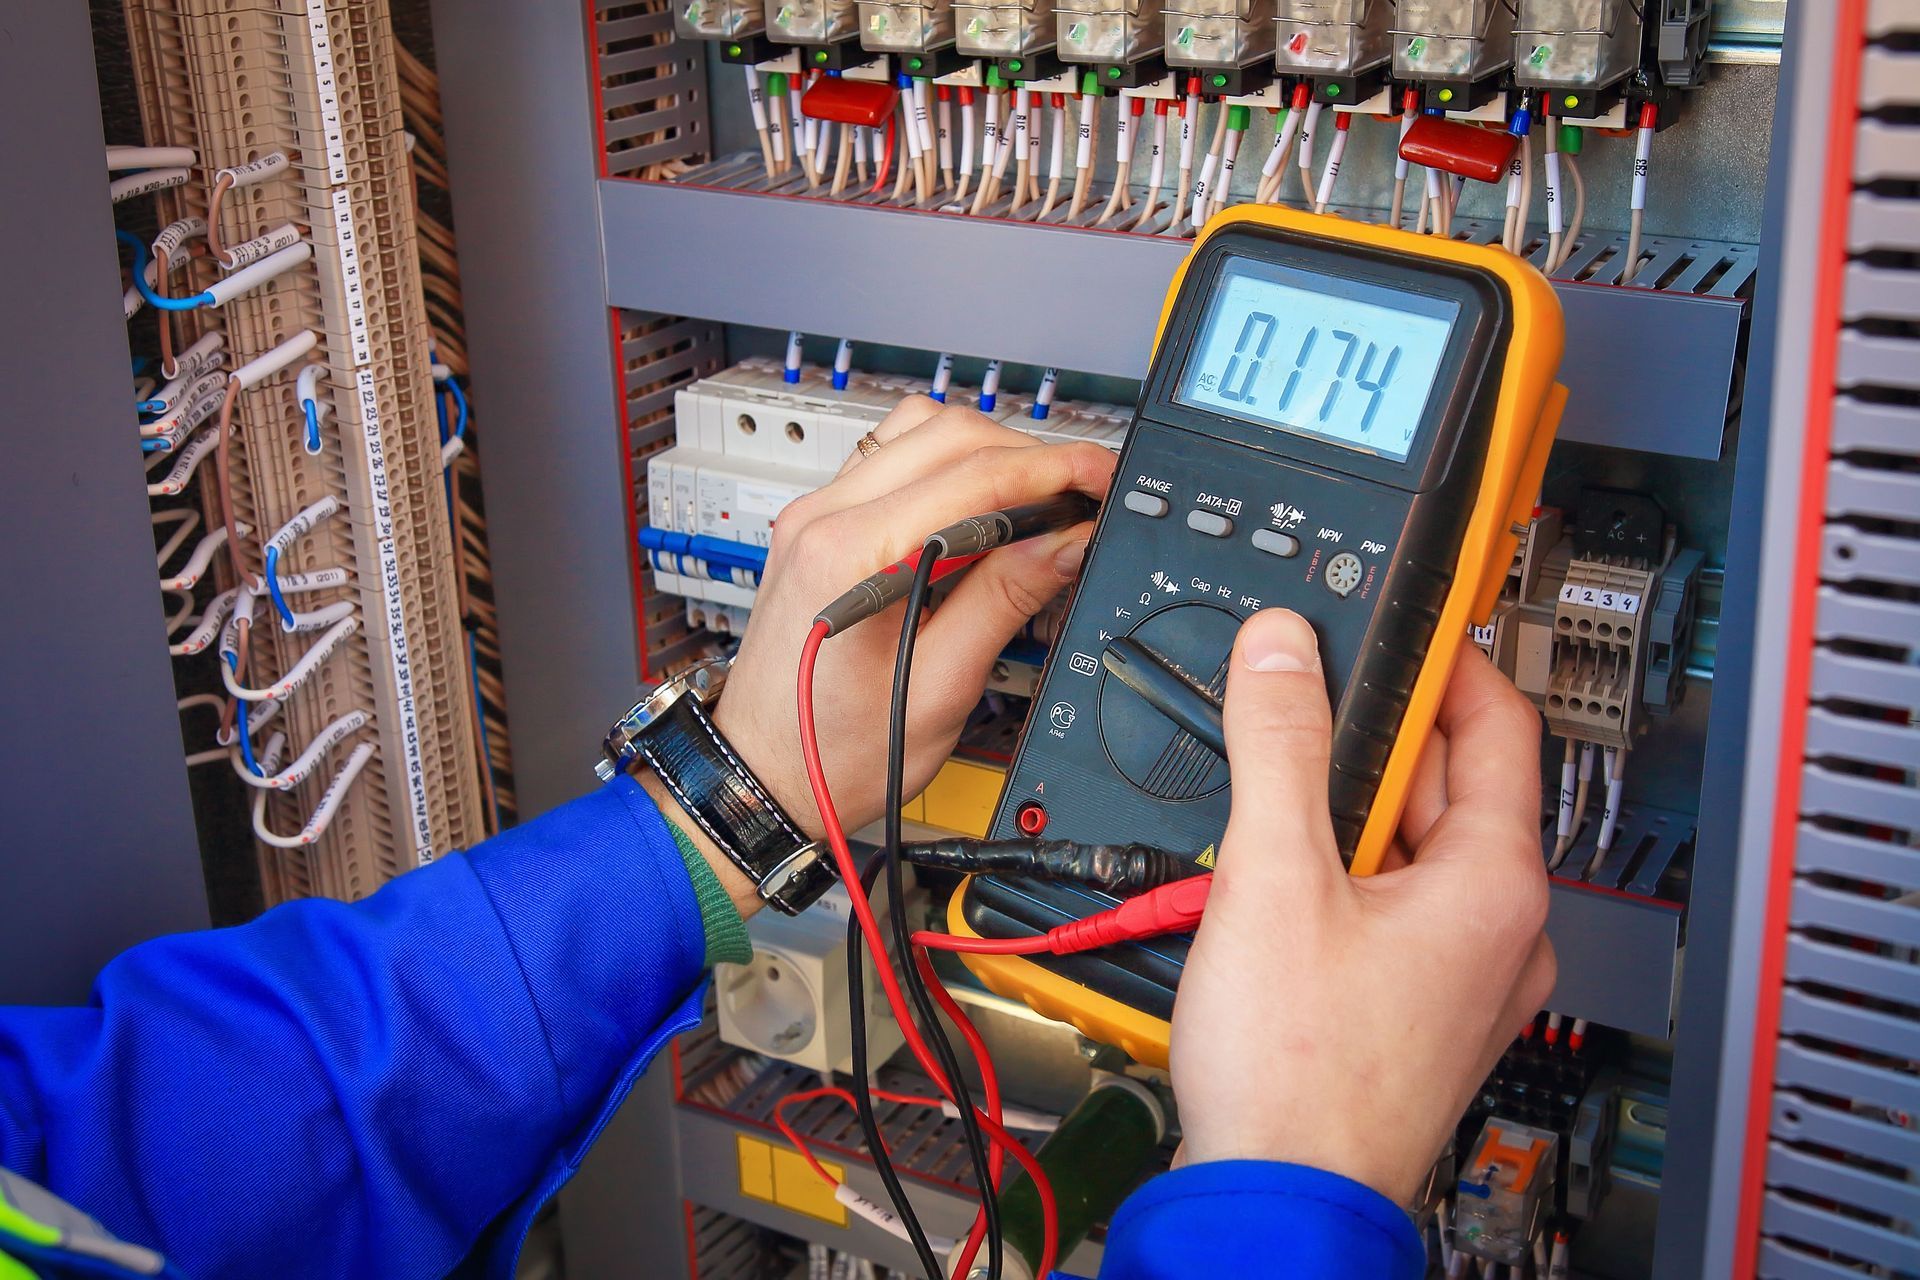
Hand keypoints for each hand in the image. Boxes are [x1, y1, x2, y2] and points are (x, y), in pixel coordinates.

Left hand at [712, 395, 1114, 855]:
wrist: (762, 776)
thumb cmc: (834, 754)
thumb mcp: (941, 689)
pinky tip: (979, 512)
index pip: (973, 474)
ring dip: (986, 453)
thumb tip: (1065, 541)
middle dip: (1028, 455)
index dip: (1053, 469)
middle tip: (1081, 494)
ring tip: (1035, 503)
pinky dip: (946, 469)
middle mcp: (823, 518)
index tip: (1099, 478)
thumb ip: (1005, 601)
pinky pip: (891, 461)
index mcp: (851, 555)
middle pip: (947, 432)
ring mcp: (815, 515)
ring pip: (918, 433)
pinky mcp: (818, 526)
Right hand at [1170, 609, 1554, 1205]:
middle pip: (1446, 785)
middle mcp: (1501, 929)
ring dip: (1345, 816)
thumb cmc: (1300, 1072)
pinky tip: (1278, 889)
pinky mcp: (1420, 1011)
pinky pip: (1393, 907)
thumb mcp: (1275, 873)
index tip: (1391, 626)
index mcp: (1497, 883)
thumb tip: (1284, 650)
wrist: (1274, 1199)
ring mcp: (1464, 977)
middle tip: (1294, 719)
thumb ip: (1282, 744)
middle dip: (1367, 746)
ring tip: (1271, 817)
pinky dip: (1343, 877)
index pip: (1498, 722)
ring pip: (1412, 850)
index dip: (1441, 660)